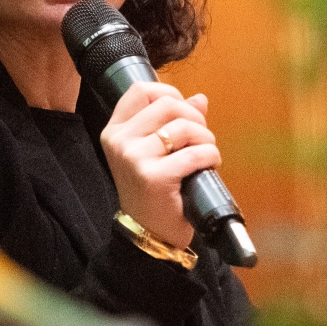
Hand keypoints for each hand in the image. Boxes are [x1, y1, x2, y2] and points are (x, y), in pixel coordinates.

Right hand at [99, 82, 218, 249]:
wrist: (148, 235)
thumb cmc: (152, 193)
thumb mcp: (154, 153)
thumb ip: (173, 122)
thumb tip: (200, 99)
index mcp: (115, 132)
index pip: (140, 90)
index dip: (169, 93)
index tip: (184, 112)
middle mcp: (120, 141)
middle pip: (166, 103)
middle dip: (194, 117)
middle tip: (201, 138)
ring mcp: (134, 158)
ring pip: (184, 126)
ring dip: (206, 138)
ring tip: (206, 155)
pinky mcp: (154, 177)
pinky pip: (194, 153)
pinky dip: (211, 156)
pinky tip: (210, 166)